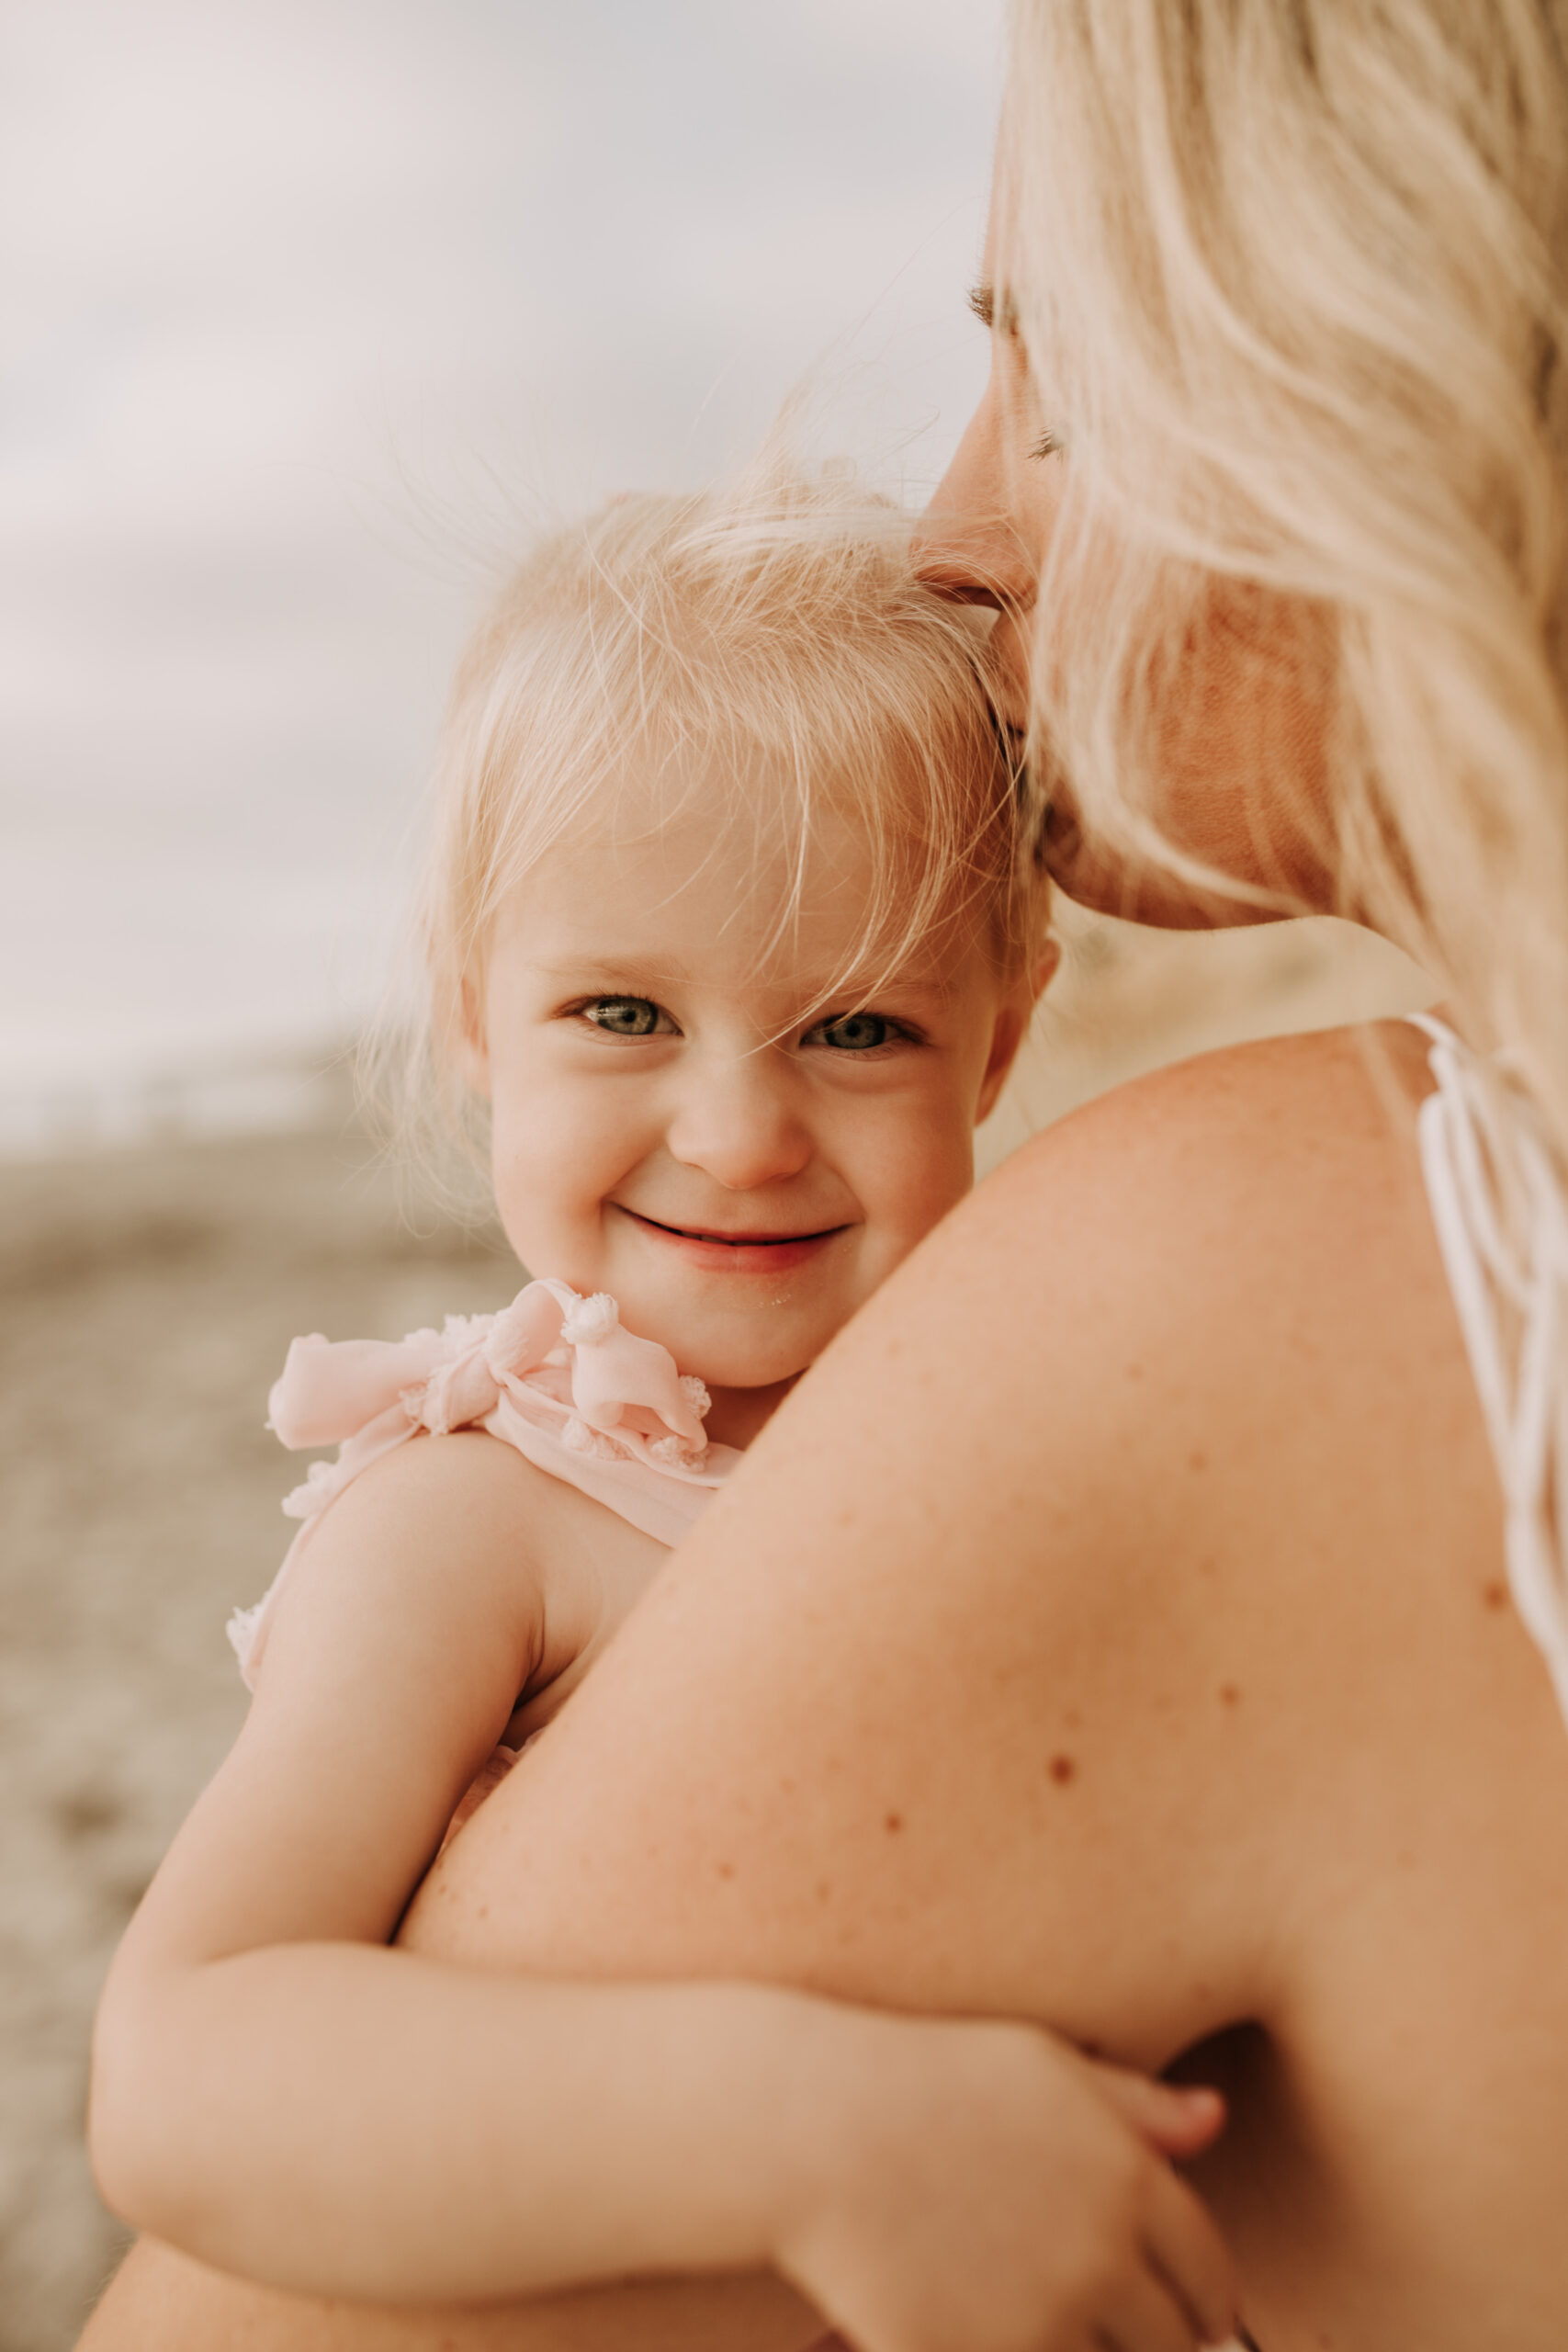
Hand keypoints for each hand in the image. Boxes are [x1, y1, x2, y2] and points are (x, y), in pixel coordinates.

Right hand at [774, 2010, 1236, 2351]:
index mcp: (1130, 2181)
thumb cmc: (927, 2082)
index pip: (1210, 2277)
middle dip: (1148, 2339)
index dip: (1202, 2300)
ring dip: (1083, 2350)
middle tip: (1105, 2319)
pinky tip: (983, 2325)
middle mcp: (1100, 2258)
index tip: (1182, 2309)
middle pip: (1170, 2344)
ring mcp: (1038, 2321)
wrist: (814, 2130)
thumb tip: (1213, 2120)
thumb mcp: (1043, 2066)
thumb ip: (1138, 2105)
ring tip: (1036, 2313)